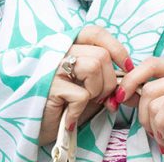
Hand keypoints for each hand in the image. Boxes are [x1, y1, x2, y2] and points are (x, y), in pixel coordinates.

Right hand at [38, 25, 132, 145]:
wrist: (34, 129)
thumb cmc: (63, 107)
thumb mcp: (88, 88)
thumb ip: (105, 77)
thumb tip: (129, 76)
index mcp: (68, 47)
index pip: (96, 33)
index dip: (117, 49)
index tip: (127, 68)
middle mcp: (59, 51)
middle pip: (101, 54)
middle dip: (109, 81)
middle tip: (100, 99)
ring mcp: (52, 66)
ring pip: (94, 66)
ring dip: (97, 91)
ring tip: (84, 104)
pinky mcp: (49, 86)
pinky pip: (82, 94)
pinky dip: (80, 109)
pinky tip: (69, 116)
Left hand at [115, 57, 163, 161]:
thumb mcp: (150, 108)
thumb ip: (137, 94)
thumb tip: (120, 90)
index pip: (149, 63)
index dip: (130, 80)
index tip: (119, 98)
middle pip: (149, 86)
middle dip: (141, 112)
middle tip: (148, 128)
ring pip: (155, 100)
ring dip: (151, 124)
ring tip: (160, 135)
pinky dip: (161, 127)